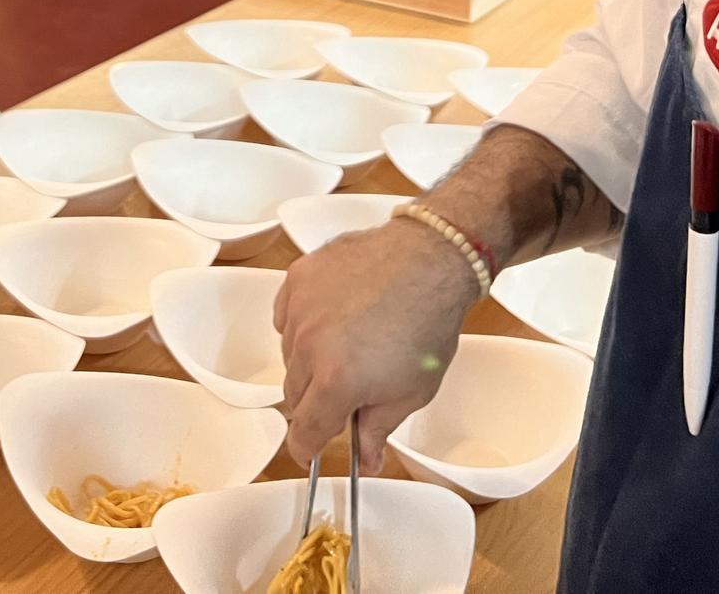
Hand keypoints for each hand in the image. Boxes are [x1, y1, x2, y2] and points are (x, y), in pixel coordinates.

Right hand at [275, 217, 481, 472]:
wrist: (432, 258)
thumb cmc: (429, 322)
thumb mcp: (412, 391)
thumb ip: (378, 430)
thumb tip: (366, 460)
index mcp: (337, 381)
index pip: (305, 431)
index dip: (308, 447)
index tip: (311, 450)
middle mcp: (309, 346)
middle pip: (295, 394)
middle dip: (317, 400)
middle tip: (347, 389)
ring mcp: (301, 308)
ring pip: (289, 354)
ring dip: (310, 359)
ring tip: (349, 344)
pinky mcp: (299, 278)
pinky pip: (287, 315)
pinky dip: (302, 323)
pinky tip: (334, 318)